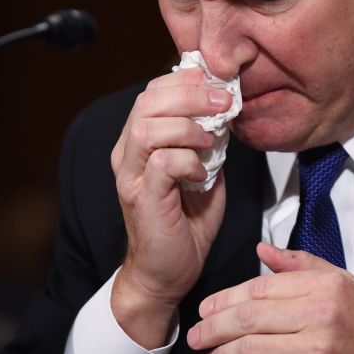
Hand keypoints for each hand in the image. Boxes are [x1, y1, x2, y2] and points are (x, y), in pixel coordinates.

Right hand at [109, 67, 232, 347]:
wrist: (168, 273)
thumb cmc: (185, 222)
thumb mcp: (203, 169)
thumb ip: (208, 139)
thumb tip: (225, 109)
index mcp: (139, 142)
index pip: (152, 92)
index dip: (185, 80)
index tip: (217, 83)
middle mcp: (128, 154)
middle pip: (147, 101)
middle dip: (191, 94)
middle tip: (224, 102)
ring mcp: (131, 176)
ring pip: (148, 127)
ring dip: (188, 126)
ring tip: (212, 140)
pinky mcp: (141, 198)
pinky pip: (161, 163)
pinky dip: (188, 160)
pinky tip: (202, 172)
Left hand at [187, 242, 353, 353]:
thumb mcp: (348, 289)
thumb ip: (303, 266)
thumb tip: (264, 249)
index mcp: (327, 288)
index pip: (261, 286)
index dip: (226, 298)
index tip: (208, 308)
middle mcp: (322, 316)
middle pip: (248, 317)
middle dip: (213, 328)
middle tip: (196, 336)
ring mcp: (317, 353)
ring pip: (248, 350)